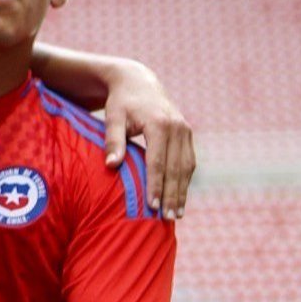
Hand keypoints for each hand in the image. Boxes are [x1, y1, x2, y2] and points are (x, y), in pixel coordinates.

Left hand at [102, 62, 194, 218]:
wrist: (138, 82)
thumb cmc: (121, 102)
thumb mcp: (113, 117)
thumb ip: (113, 141)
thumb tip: (111, 166)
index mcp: (159, 124)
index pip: (158, 161)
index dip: (156, 185)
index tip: (152, 206)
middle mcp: (177, 127)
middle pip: (176, 168)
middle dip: (172, 194)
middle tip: (168, 218)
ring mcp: (186, 130)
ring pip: (187, 167)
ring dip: (182, 191)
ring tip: (176, 214)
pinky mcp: (188, 134)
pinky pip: (189, 161)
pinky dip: (185, 180)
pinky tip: (179, 197)